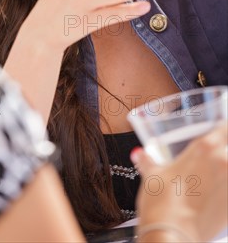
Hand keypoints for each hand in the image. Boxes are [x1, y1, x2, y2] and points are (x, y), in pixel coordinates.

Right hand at [131, 124, 227, 242]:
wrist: (172, 237)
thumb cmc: (162, 203)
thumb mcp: (151, 175)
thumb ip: (147, 161)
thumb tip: (140, 155)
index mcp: (205, 148)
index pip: (225, 127)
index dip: (223, 128)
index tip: (218, 131)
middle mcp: (223, 163)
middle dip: (222, 151)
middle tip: (209, 160)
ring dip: (224, 172)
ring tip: (209, 181)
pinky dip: (224, 192)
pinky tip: (212, 198)